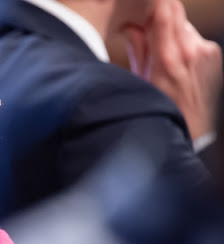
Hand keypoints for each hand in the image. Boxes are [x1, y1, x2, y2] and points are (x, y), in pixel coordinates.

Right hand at [124, 0, 222, 141]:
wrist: (193, 130)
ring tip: (160, 50)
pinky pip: (193, 36)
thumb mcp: (140, 83)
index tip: (142, 3)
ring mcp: (206, 51)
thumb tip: (130, 27)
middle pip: (174, 13)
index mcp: (168, 60)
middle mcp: (191, 51)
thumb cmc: (162, 110)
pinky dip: (182, 41)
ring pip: (183, 24)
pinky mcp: (213, 53)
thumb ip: (137, 50)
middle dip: (158, 15)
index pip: (164, 14)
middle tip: (144, 24)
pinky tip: (175, 59)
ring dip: (170, 29)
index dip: (153, 4)